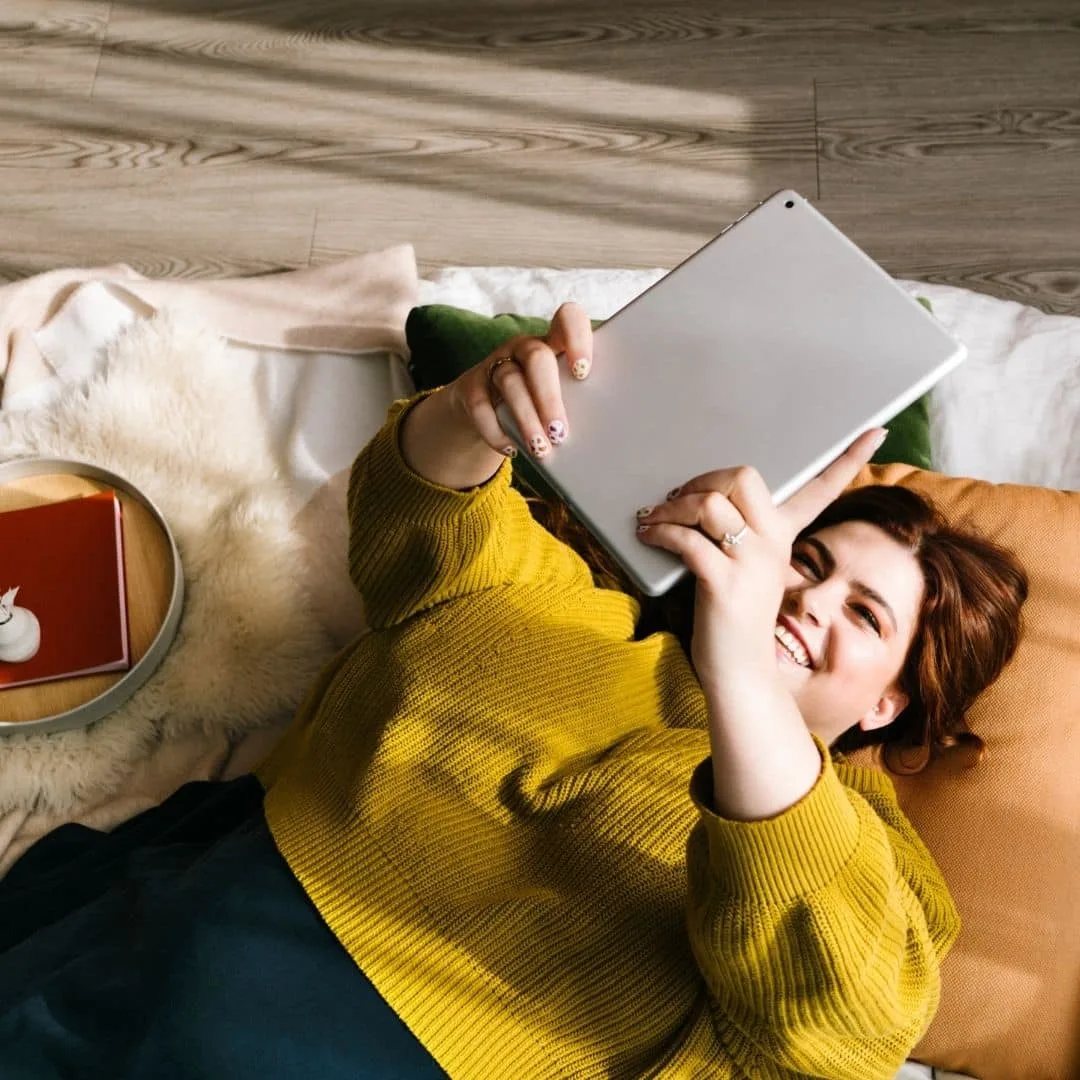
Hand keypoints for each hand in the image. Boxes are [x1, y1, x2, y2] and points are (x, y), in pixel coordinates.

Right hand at [447, 302, 593, 459]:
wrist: (487, 411)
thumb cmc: (540, 405)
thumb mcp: (560, 396)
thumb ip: (578, 403)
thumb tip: (601, 438)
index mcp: (554, 343)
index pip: (567, 319)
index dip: (577, 339)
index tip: (583, 372)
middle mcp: (524, 348)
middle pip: (537, 358)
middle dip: (549, 397)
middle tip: (560, 432)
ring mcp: (495, 364)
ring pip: (510, 383)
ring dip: (526, 419)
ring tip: (541, 449)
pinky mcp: (471, 386)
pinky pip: (481, 407)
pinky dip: (496, 431)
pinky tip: (512, 449)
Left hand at [635, 429, 886, 690]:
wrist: (738, 671)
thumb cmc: (733, 616)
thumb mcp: (744, 567)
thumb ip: (734, 532)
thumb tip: (695, 497)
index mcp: (783, 537)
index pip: (822, 490)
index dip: (848, 459)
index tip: (877, 430)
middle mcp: (773, 545)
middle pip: (744, 478)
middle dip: (704, 479)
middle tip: (678, 498)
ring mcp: (751, 564)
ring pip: (709, 504)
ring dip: (671, 508)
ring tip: (652, 520)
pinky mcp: (724, 584)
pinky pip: (688, 539)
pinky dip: (661, 532)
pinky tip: (649, 536)